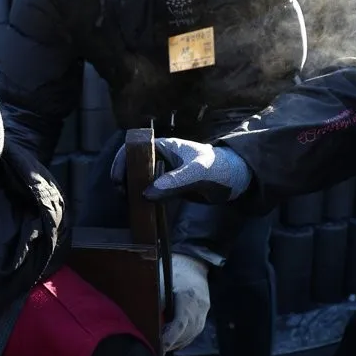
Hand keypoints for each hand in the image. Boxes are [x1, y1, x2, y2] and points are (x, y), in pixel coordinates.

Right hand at [111, 138, 251, 202]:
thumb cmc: (219, 168)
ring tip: (130, 203)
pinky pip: (152, 192)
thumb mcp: (197, 173)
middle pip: (134, 165)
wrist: (237, 179)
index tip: (118, 179)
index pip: (135, 148)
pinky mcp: (171, 188)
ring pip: (141, 180)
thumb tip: (147, 194)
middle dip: (125, 178)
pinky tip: (142, 209)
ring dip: (133, 190)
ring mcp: (165, 173)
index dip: (122, 161)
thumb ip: (174, 182)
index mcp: (165, 146)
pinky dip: (144, 199)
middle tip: (124, 195)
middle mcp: (161, 158)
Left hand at [161, 254, 209, 352]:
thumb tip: (146, 318)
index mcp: (189, 298)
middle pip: (186, 333)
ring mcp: (203, 314)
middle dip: (171, 343)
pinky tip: (171, 342)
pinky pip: (193, 334)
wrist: (194, 266)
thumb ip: (157, 299)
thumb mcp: (162, 280)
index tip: (161, 346)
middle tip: (155, 349)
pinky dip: (182, 340)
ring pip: (190, 336)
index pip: (181, 323)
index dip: (171, 336)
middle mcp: (200, 308)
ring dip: (175, 343)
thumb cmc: (174, 272)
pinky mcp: (203, 317)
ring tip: (161, 347)